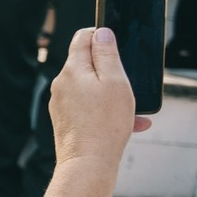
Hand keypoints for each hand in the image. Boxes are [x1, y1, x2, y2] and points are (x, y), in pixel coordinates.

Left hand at [49, 27, 151, 176]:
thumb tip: (101, 33)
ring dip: (113, 95)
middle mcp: (62, 83)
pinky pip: (89, 108)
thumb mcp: (116, 82)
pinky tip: (131, 124)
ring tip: (135, 110)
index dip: (100, 35)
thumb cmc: (105, 123)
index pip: (82, 38)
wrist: (88, 163)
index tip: (116, 42)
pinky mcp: (65, 119)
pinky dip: (107, 112)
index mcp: (73, 69)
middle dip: (111, 70)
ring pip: (91, 89)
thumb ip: (107, 55)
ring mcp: (61, 102)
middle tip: (130, 81)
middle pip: (87, 64)